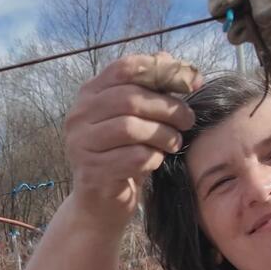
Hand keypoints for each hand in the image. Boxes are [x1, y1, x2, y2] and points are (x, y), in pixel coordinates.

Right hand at [64, 53, 200, 222]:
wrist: (101, 202)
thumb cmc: (124, 153)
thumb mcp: (138, 117)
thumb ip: (155, 89)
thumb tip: (185, 70)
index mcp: (90, 93)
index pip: (125, 68)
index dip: (162, 71)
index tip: (191, 84)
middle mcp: (79, 115)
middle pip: (129, 98)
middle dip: (167, 108)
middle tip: (187, 120)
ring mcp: (81, 144)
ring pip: (131, 128)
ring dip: (162, 135)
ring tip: (174, 142)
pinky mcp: (91, 171)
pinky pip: (132, 158)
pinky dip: (153, 158)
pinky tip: (157, 161)